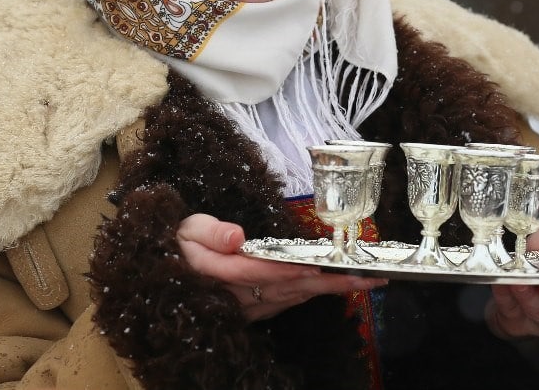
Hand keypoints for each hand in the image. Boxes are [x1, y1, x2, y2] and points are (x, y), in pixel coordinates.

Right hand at [175, 213, 385, 320]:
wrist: (172, 271)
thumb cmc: (181, 245)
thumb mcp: (186, 230)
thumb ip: (209, 232)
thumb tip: (235, 236)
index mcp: (218, 273)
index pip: (257, 273)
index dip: (286, 271)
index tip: (315, 268)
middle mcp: (237, 296)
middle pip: (288, 289)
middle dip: (328, 284)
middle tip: (366, 278)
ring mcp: (248, 307)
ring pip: (293, 298)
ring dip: (328, 290)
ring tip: (364, 281)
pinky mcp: (256, 309)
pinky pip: (288, 301)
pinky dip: (313, 293)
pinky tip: (335, 285)